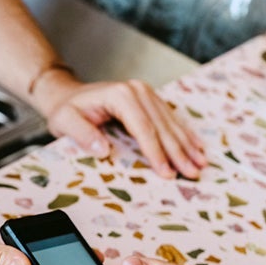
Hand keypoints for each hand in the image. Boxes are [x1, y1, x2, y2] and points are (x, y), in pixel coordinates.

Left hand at [34, 71, 206, 180]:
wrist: (68, 94)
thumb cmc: (66, 110)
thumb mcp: (65, 121)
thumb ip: (82, 134)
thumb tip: (103, 149)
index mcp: (120, 95)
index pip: (143, 128)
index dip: (156, 152)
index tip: (167, 173)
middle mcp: (137, 90)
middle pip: (162, 126)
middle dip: (178, 153)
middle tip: (192, 174)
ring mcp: (146, 93)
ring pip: (171, 123)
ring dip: (187, 146)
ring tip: (200, 165)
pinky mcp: (150, 99)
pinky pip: (171, 118)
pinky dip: (184, 135)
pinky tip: (197, 147)